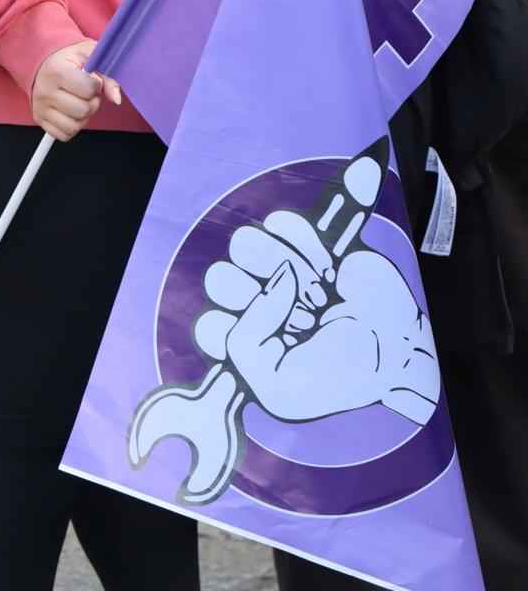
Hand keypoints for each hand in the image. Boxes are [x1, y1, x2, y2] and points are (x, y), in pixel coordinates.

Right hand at [32, 39, 120, 140]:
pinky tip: (71, 112)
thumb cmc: (68, 59)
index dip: (96, 86)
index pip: (88, 89)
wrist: (43, 63)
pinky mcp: (40, 120)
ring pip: (74, 126)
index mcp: (57, 71)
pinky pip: (64, 135)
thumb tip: (116, 99)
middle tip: (88, 94)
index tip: (91, 79)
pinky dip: (73, 127)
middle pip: (83, 110)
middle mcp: (45, 91)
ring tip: (80, 102)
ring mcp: (40, 108)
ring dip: (84, 117)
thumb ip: (107, 74)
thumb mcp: (89, 55)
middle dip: (93, 103)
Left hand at [197, 210, 440, 424]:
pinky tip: (328, 272)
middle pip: (220, 279)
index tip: (279, 346)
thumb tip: (273, 279)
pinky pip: (281, 224)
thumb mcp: (276, 384)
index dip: (239, 330)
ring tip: (317, 296)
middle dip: (260, 298)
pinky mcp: (303, 242)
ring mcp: (275, 270)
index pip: (210, 325)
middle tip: (300, 320)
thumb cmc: (338, 374)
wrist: (399, 347)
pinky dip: (307, 247)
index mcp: (243, 342)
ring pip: (244, 245)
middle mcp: (253, 303)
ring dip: (285, 271)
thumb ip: (244, 339)